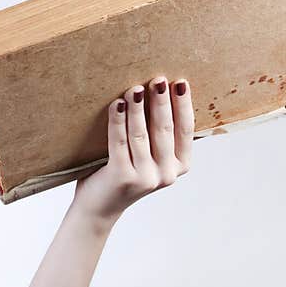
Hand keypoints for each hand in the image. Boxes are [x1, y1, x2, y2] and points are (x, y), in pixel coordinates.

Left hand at [72, 76, 194, 225]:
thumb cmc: (123, 173)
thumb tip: (156, 92)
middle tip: (159, 78)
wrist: (99, 207)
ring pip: (142, 133)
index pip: (186, 129)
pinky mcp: (123, 176)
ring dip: (138, 107)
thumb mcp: (148, 156)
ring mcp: (146, 177)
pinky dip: (118, 120)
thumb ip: (157, 135)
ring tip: (135, 88)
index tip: (181, 82)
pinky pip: (120, 141)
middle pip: (165, 129)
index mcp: (180, 165)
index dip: (184, 105)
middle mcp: (167, 173)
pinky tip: (118, 104)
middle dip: (162, 101)